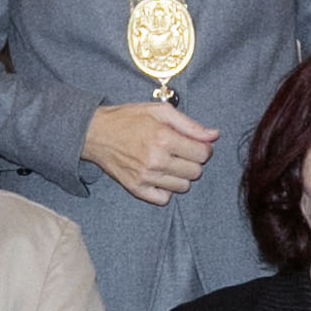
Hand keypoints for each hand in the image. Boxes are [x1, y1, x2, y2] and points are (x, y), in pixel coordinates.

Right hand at [83, 103, 219, 204]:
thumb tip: (215, 135)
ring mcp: (146, 177)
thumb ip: (190, 124)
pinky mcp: (136, 189)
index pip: (203, 154)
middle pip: (195, 172)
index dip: (204, 148)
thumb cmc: (129, 119)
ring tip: (168, 163)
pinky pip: (164, 199)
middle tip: (180, 152)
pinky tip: (160, 176)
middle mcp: (156, 159)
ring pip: (183, 186)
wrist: (96, 133)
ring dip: (181, 175)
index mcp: (164, 137)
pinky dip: (166, 190)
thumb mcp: (160, 111)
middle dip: (193, 161)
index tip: (195, 144)